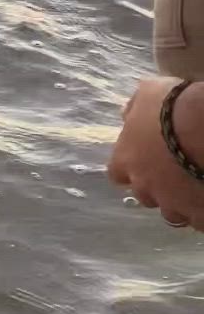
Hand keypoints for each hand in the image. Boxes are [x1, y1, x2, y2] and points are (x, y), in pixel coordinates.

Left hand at [108, 76, 203, 230]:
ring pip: (172, 211)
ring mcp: (172, 205)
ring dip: (179, 201)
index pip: (117, 173)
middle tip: (175, 171)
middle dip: (157, 186)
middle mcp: (144, 188)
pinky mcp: (197, 215)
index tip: (145, 159)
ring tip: (194, 184)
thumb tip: (127, 115)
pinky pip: (197, 219)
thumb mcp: (149, 93)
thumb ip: (135, 108)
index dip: (130, 167)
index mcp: (125, 161)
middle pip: (145, 195)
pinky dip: (200, 210)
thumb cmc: (174, 107)